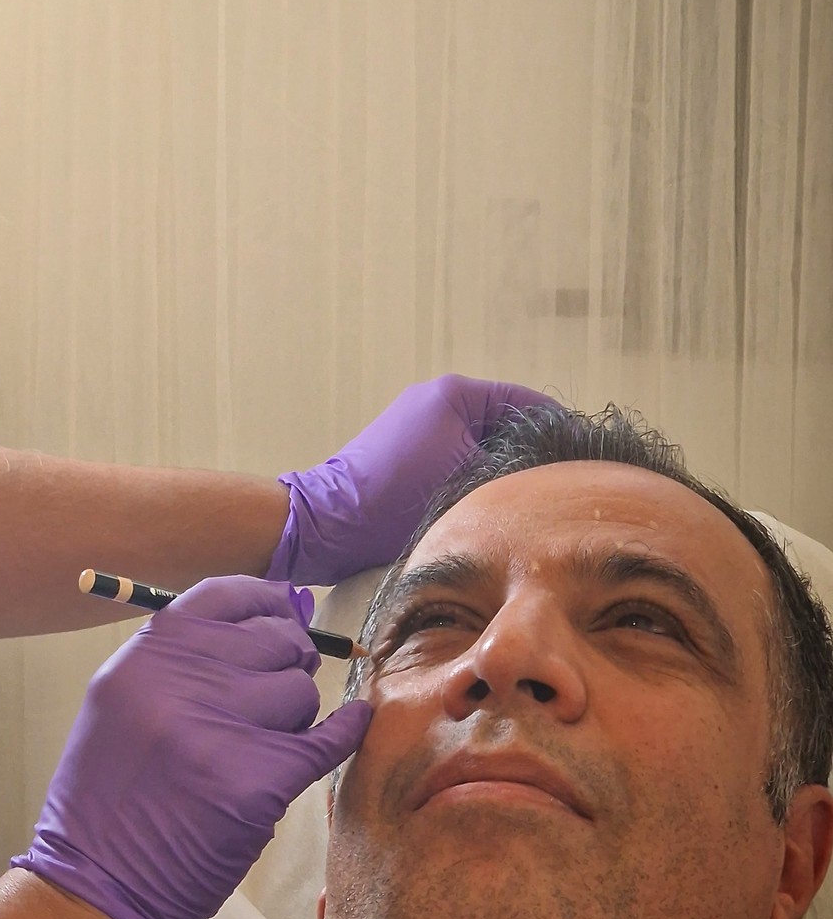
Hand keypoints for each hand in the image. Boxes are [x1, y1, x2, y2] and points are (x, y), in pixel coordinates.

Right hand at [12, 576, 369, 918]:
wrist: (97, 886)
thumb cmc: (110, 797)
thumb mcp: (124, 703)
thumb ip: (189, 658)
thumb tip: (279, 613)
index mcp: (145, 655)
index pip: (226, 595)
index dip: (266, 603)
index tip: (282, 615)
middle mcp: (180, 680)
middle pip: (274, 641)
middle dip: (286, 663)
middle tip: (274, 695)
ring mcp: (220, 728)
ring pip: (300, 692)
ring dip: (294, 716)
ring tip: (263, 746)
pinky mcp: (258, 781)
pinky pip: (327, 740)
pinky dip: (344, 732)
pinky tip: (351, 726)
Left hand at [266, 373, 558, 584]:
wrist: (330, 524)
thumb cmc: (396, 498)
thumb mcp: (466, 480)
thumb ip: (512, 469)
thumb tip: (550, 472)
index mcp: (455, 394)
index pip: (527, 402)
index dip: (561, 428)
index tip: (589, 455)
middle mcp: (438, 400)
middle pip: (506, 422)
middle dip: (534, 450)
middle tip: (568, 483)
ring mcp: (421, 423)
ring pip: (483, 443)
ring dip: (506, 466)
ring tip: (539, 496)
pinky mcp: (409, 450)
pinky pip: (459, 456)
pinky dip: (479, 473)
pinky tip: (499, 503)